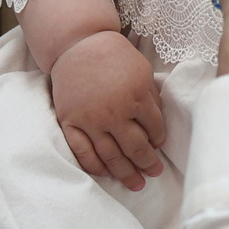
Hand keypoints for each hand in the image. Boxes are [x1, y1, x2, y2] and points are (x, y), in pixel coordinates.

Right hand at [50, 29, 167, 189]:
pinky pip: (82, 152)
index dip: (159, 141)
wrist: (78, 44)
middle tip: (154, 173)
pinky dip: (94, 166)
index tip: (158, 146)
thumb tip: (158, 128)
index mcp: (137, 97)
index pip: (154, 129)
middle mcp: (114, 112)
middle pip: (135, 148)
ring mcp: (90, 119)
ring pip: (111, 156)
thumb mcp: (142, 71)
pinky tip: (105, 174)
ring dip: (125, 173)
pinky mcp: (70, 122)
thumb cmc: (114, 56)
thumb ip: (151, 99)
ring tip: (136, 184)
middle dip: (147, 164)